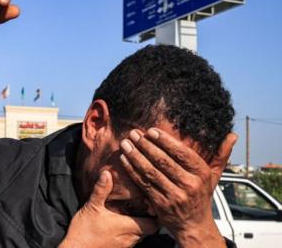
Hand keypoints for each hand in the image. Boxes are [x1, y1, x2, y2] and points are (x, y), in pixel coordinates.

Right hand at [59, 171, 157, 247]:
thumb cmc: (84, 232)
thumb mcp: (92, 208)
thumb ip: (101, 190)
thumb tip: (107, 173)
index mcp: (128, 227)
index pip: (154, 224)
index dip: (156, 214)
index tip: (151, 204)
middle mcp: (131, 239)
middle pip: (149, 230)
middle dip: (148, 218)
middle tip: (144, 206)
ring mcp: (125, 247)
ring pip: (140, 236)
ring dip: (138, 226)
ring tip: (132, 213)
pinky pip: (130, 241)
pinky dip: (129, 233)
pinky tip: (120, 225)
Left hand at [119, 128, 236, 247]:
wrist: (194, 226)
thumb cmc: (202, 197)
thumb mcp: (214, 177)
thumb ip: (221, 155)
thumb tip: (231, 135)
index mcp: (202, 174)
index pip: (182, 153)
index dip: (165, 141)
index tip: (151, 131)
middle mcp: (189, 185)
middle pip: (163, 161)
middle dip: (146, 145)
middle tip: (134, 134)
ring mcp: (174, 195)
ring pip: (151, 171)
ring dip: (136, 156)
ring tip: (126, 144)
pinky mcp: (161, 204)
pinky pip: (144, 184)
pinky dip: (132, 171)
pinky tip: (124, 160)